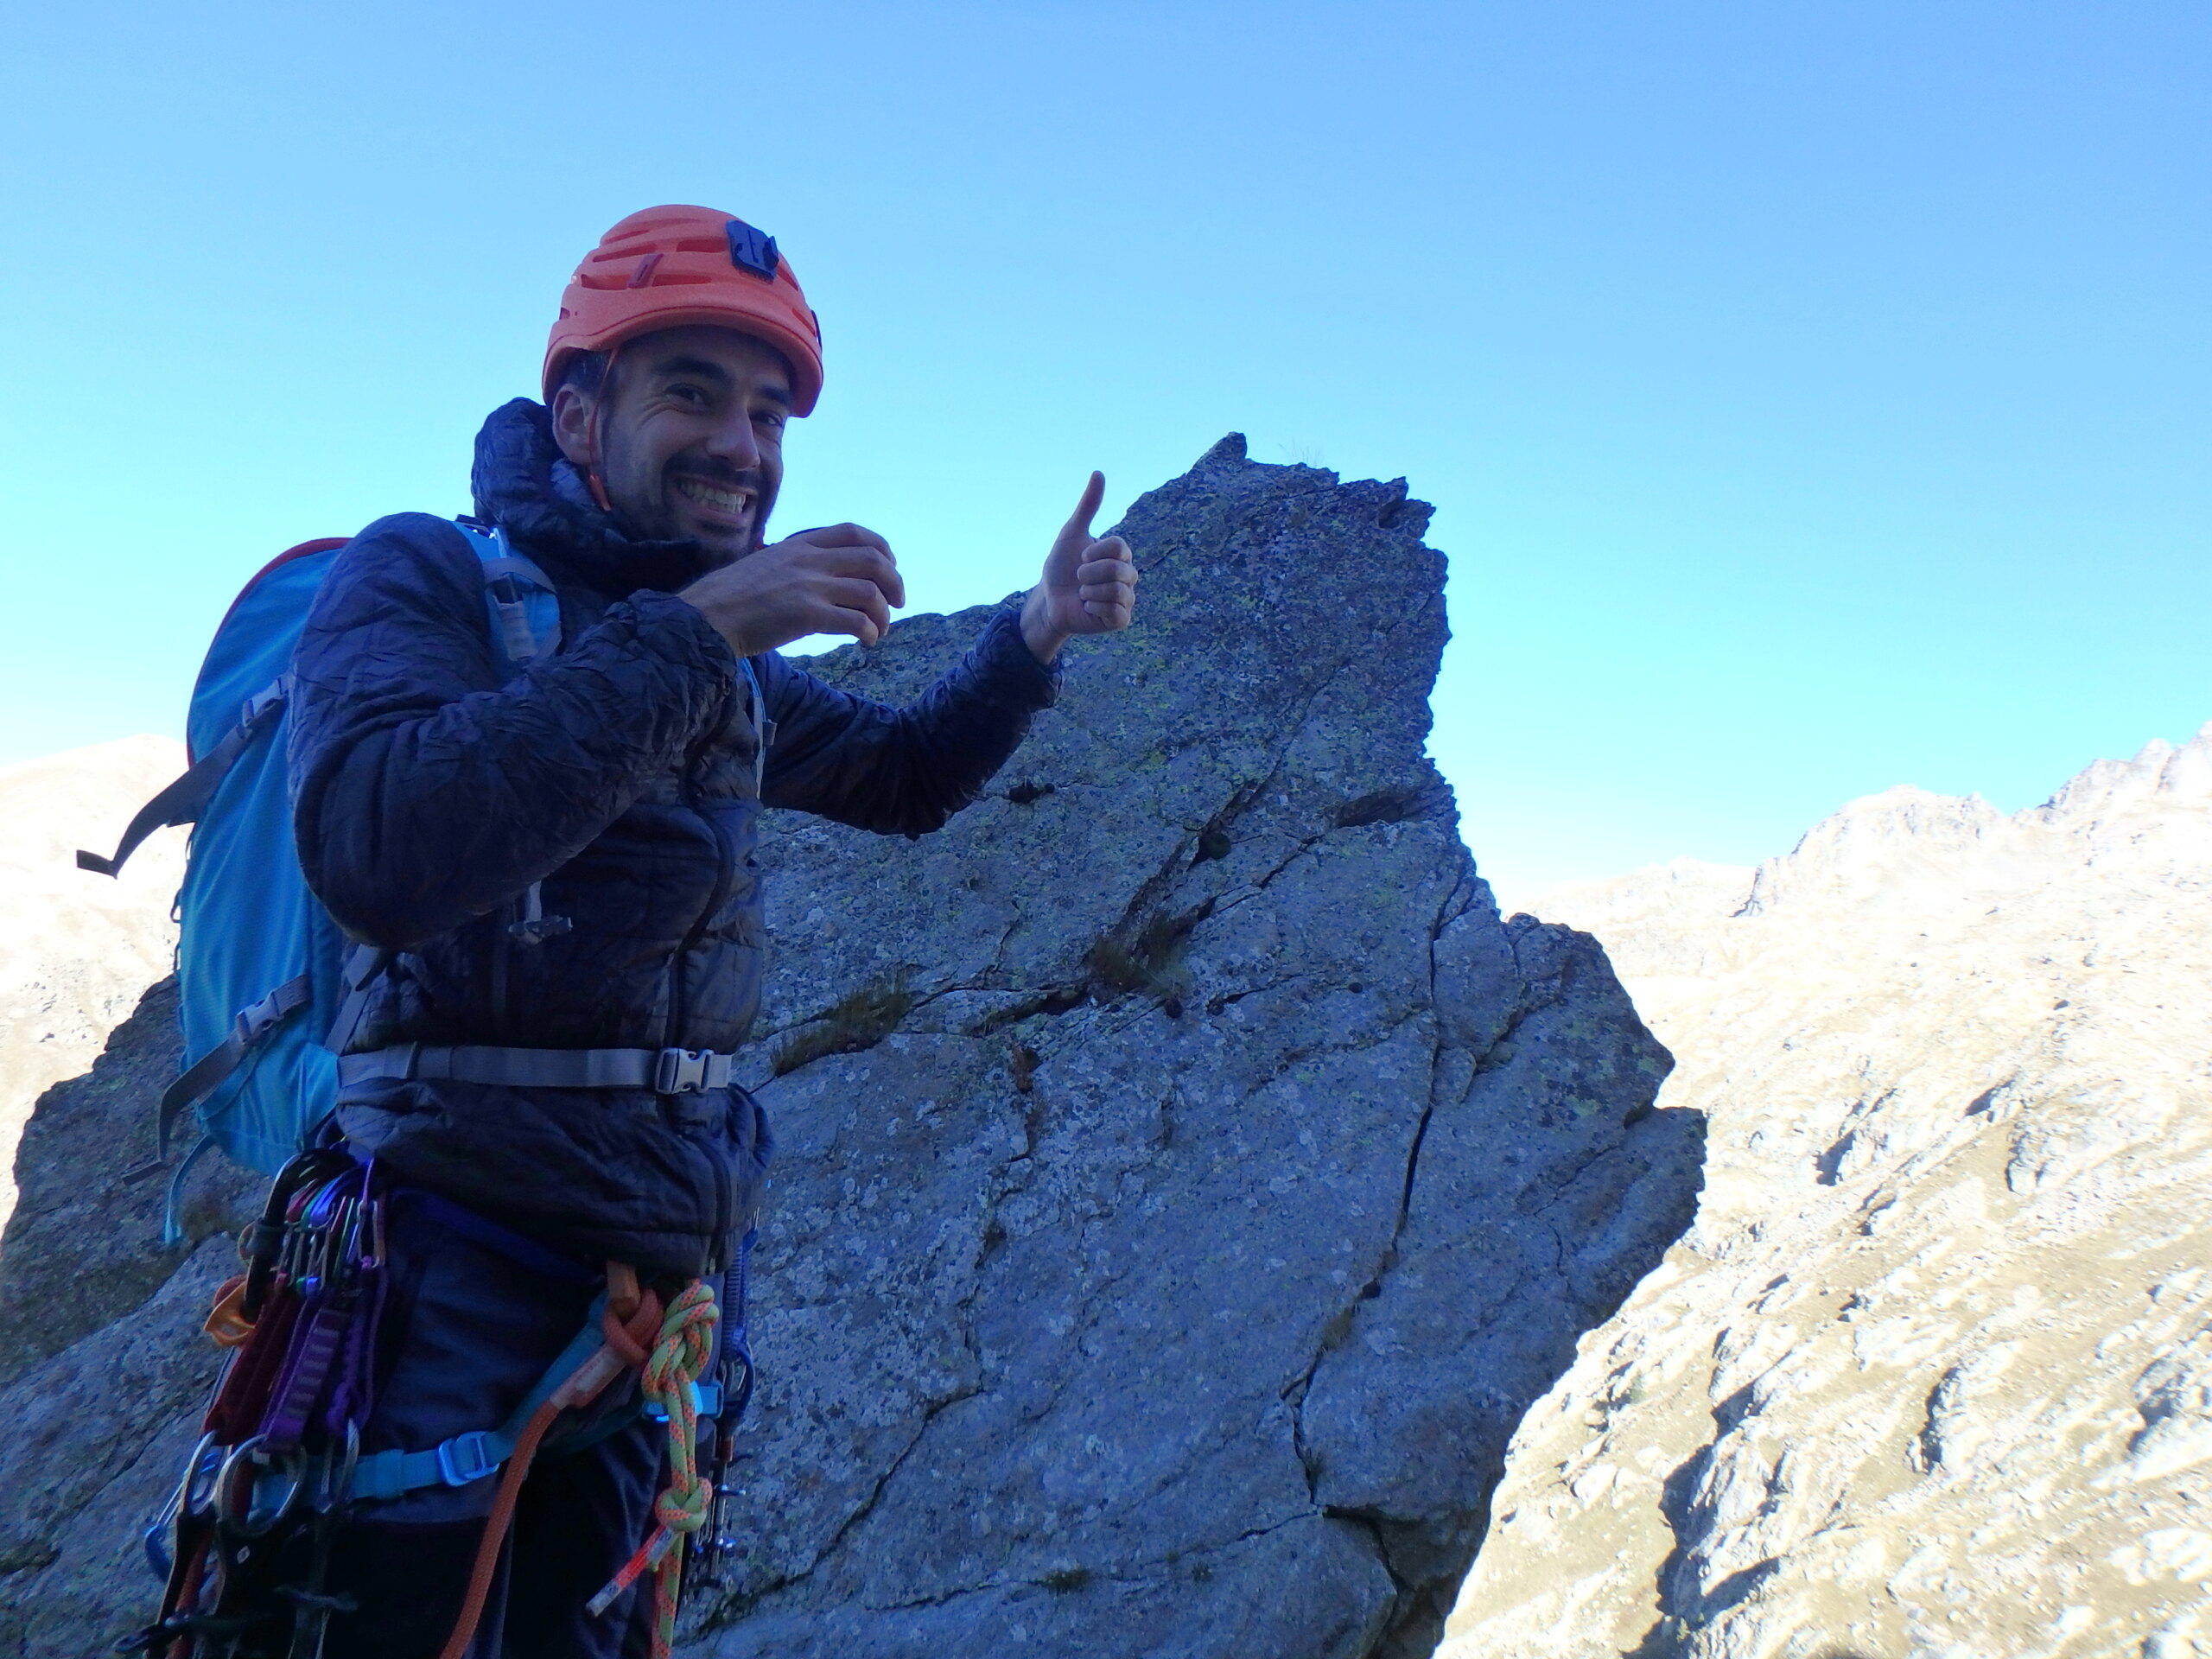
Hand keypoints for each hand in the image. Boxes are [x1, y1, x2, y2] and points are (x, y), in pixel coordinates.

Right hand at [677, 524, 905, 657]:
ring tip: (879, 630)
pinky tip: (866, 641)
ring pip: (870, 592)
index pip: (853, 532)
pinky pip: (856, 620)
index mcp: (798, 545)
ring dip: (884, 614)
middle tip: (898, 603)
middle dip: (894, 582)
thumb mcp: (764, 565)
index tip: (889, 567)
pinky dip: (869, 632)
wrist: (705, 619)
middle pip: (873, 560)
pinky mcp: (807, 614)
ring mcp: (809, 586)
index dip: (882, 548)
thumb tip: (821, 579)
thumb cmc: (730, 600)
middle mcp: (808, 560)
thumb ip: (795, 565)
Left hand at [1021, 472, 1138, 662]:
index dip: (1094, 552)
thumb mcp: (1071, 533)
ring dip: (1089, 592)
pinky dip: (1094, 608)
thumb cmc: (1060, 567)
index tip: (1081, 557)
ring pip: (1117, 591)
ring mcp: (1126, 599)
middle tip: (1079, 579)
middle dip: (1088, 574)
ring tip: (1083, 594)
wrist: (1049, 600)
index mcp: (1120, 555)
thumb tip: (1098, 473)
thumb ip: (1087, 506)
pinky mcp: (1120, 620)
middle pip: (1117, 569)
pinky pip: (1115, 612)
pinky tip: (1088, 608)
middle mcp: (1128, 576)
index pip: (1118, 547)